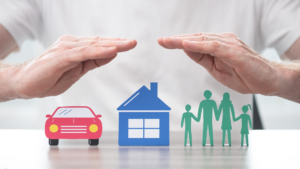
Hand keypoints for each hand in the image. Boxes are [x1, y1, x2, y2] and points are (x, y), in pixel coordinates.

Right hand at [6, 35, 136, 99]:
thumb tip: (111, 54)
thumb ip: (92, 62)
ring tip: (127, 44)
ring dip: (112, 44)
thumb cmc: (50, 78)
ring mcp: (66, 49)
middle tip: (133, 42)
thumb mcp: (77, 71)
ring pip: (93, 45)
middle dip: (118, 42)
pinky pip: (83, 53)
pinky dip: (98, 52)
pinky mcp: (61, 57)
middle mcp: (71, 44)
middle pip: (99, 42)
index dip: (115, 44)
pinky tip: (111, 50)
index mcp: (76, 48)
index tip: (130, 44)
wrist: (25, 83)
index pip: (99, 45)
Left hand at [158, 33, 281, 95]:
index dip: (178, 41)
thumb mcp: (216, 69)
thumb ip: (202, 58)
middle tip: (161, 40)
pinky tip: (186, 44)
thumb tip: (186, 49)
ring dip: (184, 40)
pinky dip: (199, 45)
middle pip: (196, 37)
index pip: (195, 41)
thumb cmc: (243, 75)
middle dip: (177, 39)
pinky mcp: (236, 52)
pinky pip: (214, 46)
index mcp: (218, 45)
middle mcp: (223, 41)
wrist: (268, 81)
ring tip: (168, 41)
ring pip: (203, 39)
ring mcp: (230, 45)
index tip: (163, 42)